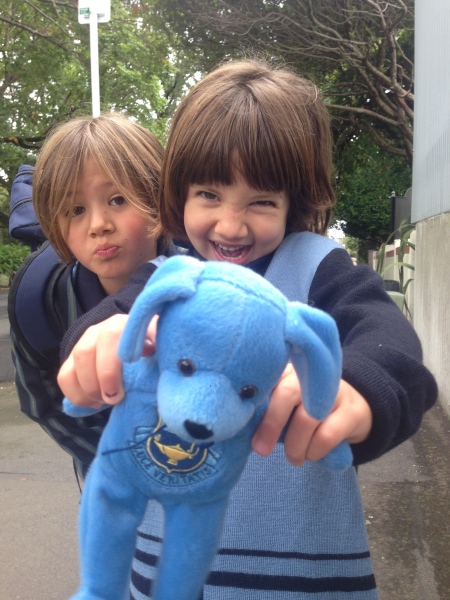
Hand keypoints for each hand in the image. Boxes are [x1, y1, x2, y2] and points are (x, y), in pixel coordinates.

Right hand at [57, 314, 157, 407]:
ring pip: (73, 365)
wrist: (138, 348)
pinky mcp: (73, 361)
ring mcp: (84, 343)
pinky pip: (64, 377)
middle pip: (86, 352)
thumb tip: (155, 354)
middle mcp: (100, 330)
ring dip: (88, 389)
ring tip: (105, 403)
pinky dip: (77, 395)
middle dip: (99, 380)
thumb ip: (160, 348)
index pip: (111, 335)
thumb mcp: (161, 346)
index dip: (112, 363)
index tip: (122, 385)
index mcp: (124, 325)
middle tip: (115, 399)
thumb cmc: (152, 350)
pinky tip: (94, 403)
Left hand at [251, 364, 371, 465]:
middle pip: (287, 393)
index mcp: (289, 370)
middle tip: (261, 450)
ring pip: (307, 419)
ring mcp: (335, 390)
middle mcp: (312, 374)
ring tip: (294, 458)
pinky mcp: (352, 410)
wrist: (355, 409)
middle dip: (271, 424)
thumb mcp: (288, 405)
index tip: (241, 423)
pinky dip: (315, 451)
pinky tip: (312, 455)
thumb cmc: (308, 410)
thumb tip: (243, 428)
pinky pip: (327, 435)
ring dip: (295, 446)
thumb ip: (268, 410)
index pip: (268, 378)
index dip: (254, 401)